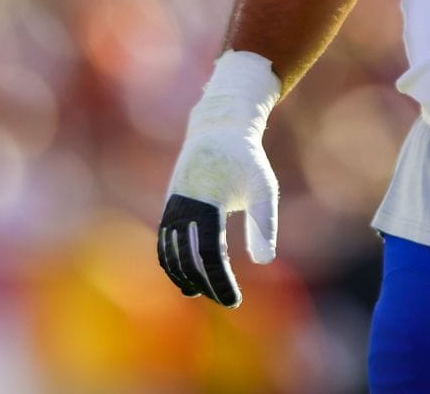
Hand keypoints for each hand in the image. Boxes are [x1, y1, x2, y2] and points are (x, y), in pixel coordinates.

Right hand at [157, 51, 282, 306]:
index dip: (219, 281)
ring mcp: (171, 207)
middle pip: (187, 259)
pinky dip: (174, 263)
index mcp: (206, 202)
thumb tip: (263, 262)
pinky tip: (190, 276)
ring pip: (170, 254)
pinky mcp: (169, 206)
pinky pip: (165, 243)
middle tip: (227, 300)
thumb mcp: (264, 187)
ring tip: (207, 291)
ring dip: (185, 277)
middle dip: (205, 284)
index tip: (233, 300)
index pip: (209, 254)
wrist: (219, 129)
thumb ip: (264, 222)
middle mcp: (182, 206)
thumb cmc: (247, 160)